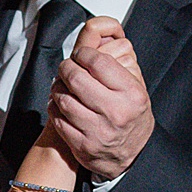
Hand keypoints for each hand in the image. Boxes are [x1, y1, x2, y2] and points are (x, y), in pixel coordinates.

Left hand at [51, 17, 153, 179]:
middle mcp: (115, 112)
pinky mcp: (82, 145)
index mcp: (131, 94)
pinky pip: (58, 119)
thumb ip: (119, 64)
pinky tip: (61, 104)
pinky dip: (55, 108)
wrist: (132, 155)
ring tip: (63, 85)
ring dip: (58, 88)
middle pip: (76, 78)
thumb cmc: (132, 117)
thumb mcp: (136, 87)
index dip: (84, 53)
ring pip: (63, 98)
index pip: (98, 62)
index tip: (81, 54)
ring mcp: (98, 131)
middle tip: (67, 66)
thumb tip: (100, 36)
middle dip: (66, 67)